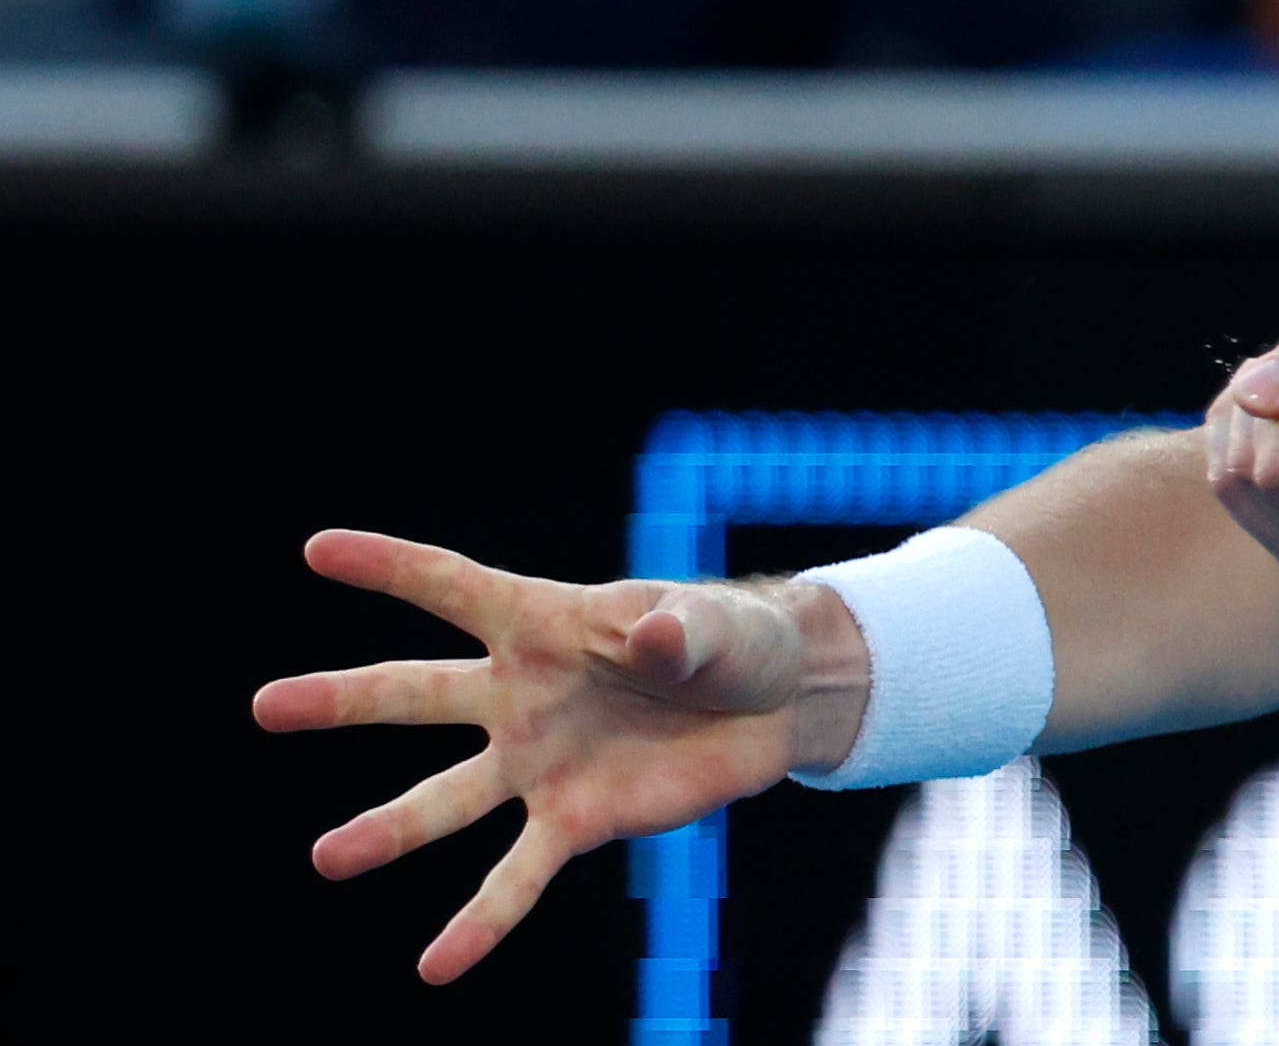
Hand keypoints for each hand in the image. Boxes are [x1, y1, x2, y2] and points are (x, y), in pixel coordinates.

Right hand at [253, 530, 867, 982]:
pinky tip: (437, 967)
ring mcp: (539, 761)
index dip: (391, 566)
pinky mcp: (575, 818)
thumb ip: (682, 633)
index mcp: (545, 621)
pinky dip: (480, 923)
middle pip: (417, 692)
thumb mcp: (716, 628)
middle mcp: (521, 693)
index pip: (455, 586)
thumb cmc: (732, 642)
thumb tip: (654, 639)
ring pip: (447, 798)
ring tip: (327, 857)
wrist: (775, 703)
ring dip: (389, 829)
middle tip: (266, 705)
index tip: (319, 549)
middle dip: (342, 700)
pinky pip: (517, 877)